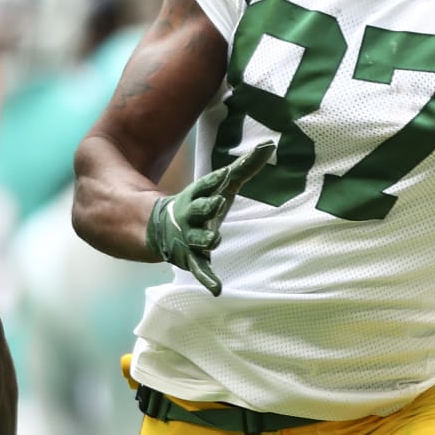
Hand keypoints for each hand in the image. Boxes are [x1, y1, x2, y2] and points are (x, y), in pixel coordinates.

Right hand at [146, 140, 274, 296]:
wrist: (164, 228)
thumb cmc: (203, 202)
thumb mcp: (222, 185)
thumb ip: (245, 167)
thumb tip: (270, 145)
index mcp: (198, 195)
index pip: (206, 185)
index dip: (215, 180)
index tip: (226, 173)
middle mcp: (191, 215)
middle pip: (199, 209)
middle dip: (208, 206)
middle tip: (218, 202)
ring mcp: (190, 237)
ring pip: (198, 238)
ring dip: (206, 238)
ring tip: (215, 238)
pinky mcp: (192, 258)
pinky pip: (200, 269)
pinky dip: (208, 279)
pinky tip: (217, 289)